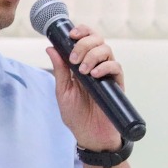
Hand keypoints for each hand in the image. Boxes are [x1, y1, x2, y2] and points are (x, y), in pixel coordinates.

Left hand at [47, 25, 123, 151]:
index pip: (85, 39)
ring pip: (106, 50)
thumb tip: (51, 48)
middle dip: (84, 44)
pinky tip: (95, 75)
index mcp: (82, 64)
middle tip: (74, 59)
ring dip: (93, 55)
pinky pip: (116, 67)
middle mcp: (96, 65)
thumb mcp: (63, 91)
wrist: (90, 136)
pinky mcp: (116, 84)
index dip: (81, 31)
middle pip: (97, 39)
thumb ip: (59, 70)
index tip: (71, 34)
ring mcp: (107, 74)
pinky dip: (106, 67)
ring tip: (84, 71)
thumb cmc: (76, 116)